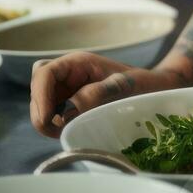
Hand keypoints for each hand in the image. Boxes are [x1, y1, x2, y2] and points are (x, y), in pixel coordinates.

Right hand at [29, 52, 183, 137]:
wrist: (155, 90)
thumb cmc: (142, 83)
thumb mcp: (124, 86)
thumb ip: (97, 94)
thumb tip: (69, 109)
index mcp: (77, 63)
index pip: (44, 73)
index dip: (40, 96)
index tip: (48, 119)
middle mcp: (68, 74)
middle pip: (37, 90)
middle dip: (41, 111)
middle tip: (58, 130)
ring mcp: (67, 89)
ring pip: (40, 104)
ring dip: (47, 119)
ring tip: (67, 130)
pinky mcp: (69, 104)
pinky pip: (51, 114)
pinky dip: (55, 124)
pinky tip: (70, 129)